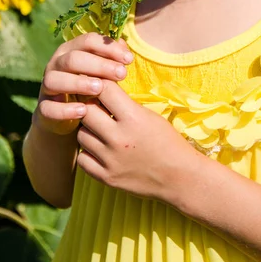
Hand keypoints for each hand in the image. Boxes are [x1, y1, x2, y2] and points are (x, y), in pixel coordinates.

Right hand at [34, 32, 133, 135]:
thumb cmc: (89, 86)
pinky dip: (65, 109)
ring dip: (78, 83)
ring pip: (55, 79)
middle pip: (73, 58)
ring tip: (100, 89)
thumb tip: (126, 50)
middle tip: (121, 74)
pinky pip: (48, 107)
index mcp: (71, 50)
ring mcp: (47, 85)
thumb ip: (113, 59)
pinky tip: (83, 111)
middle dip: (99, 65)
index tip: (129, 59)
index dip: (109, 48)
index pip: (88, 40)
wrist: (66, 114)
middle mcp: (56, 64)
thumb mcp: (102, 71)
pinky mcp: (43, 107)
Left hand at [76, 79, 199, 201]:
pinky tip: (100, 150)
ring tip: (101, 130)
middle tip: (98, 109)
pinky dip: (88, 153)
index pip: (103, 89)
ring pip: (81, 135)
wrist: (179, 177)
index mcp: (133, 118)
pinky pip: (82, 159)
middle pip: (86, 111)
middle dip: (90, 107)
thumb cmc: (166, 141)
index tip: (99, 86)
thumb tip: (98, 89)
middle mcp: (119, 138)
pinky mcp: (107, 177)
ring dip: (88, 130)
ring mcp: (110, 159)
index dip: (100, 84)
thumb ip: (124, 103)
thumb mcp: (149, 115)